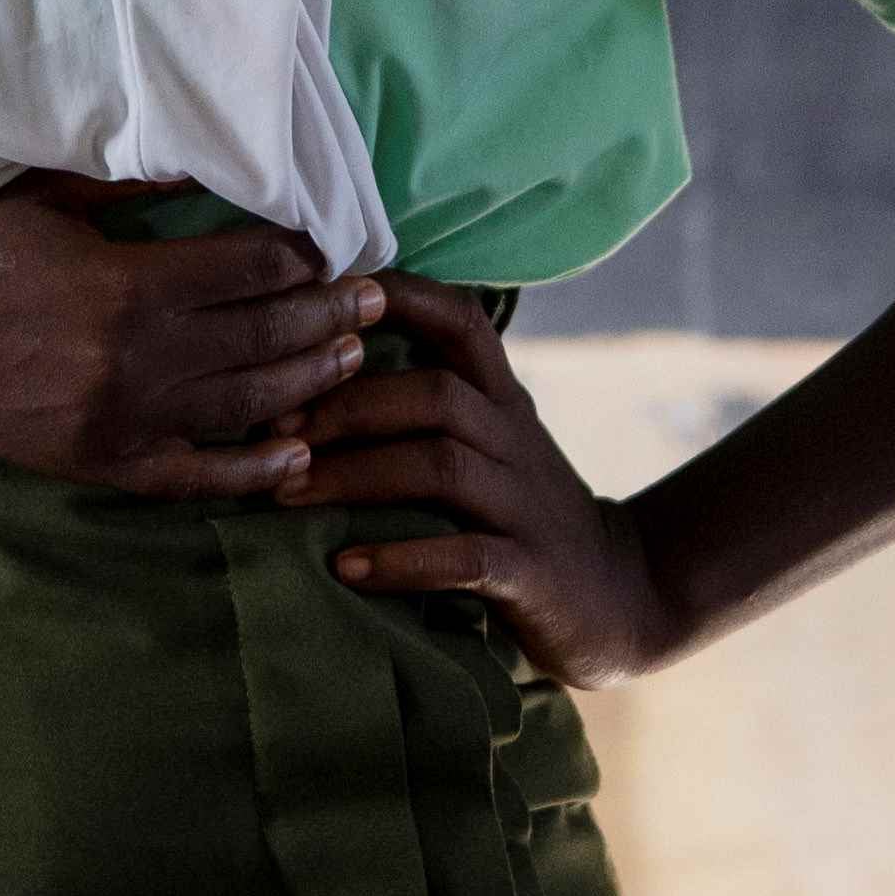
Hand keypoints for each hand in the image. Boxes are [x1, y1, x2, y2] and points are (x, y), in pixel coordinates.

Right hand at [0, 177, 377, 499]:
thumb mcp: (47, 199)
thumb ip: (132, 187)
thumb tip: (210, 162)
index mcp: (126, 284)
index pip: (246, 269)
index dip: (298, 256)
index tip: (330, 245)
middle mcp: (135, 358)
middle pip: (262, 337)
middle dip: (327, 315)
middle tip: (374, 299)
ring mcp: (120, 419)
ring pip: (244, 405)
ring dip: (307, 382)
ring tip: (351, 358)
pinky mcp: (100, 463)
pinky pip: (194, 475)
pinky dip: (251, 470)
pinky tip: (296, 457)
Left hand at [280, 278, 685, 685]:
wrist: (622, 596)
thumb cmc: (523, 512)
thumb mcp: (492, 443)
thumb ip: (430, 403)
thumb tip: (316, 361)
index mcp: (502, 400)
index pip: (459, 322)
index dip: (395, 299)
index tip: (317, 300)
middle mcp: (516, 439)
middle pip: (434, 394)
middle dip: (346, 405)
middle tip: (272, 429)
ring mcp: (525, 505)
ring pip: (442, 466)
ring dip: (355, 475)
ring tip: (288, 492)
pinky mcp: (531, 572)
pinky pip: (465, 557)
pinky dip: (402, 560)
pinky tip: (346, 565)